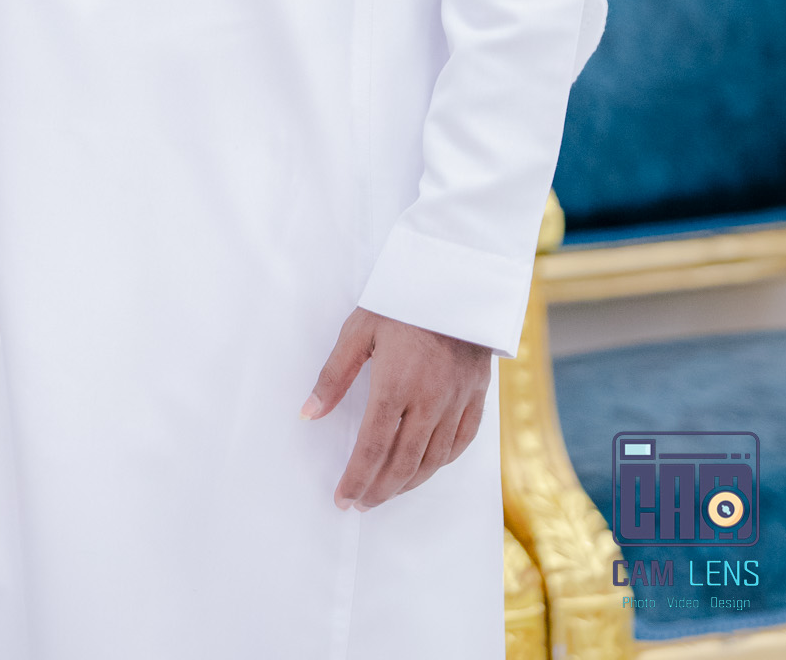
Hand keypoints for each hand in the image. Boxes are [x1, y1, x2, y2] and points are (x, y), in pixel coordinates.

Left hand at [301, 307, 489, 509]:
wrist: (457, 281)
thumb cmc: (401, 301)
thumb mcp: (359, 330)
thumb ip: (334, 375)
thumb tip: (308, 413)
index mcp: (396, 383)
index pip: (373, 447)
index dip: (357, 479)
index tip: (343, 498)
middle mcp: (429, 400)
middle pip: (403, 463)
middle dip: (378, 490)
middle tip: (360, 503)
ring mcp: (457, 401)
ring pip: (432, 460)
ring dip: (407, 484)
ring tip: (385, 492)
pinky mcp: (476, 397)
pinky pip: (460, 444)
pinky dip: (439, 464)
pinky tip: (423, 469)